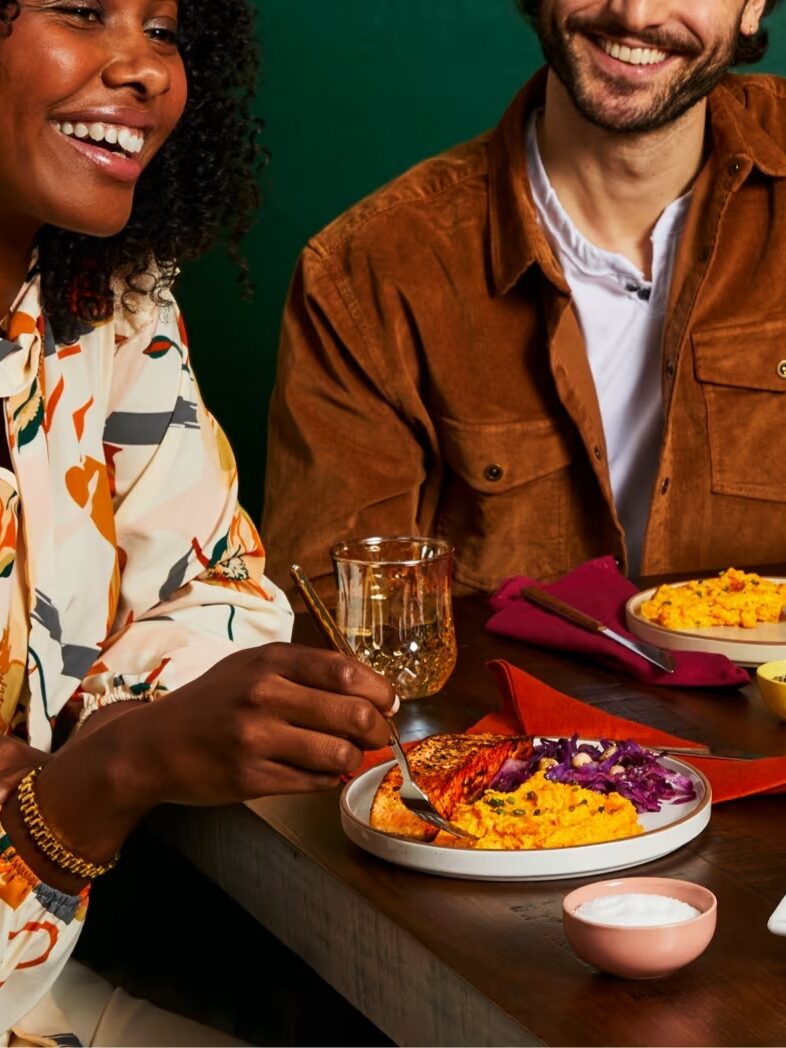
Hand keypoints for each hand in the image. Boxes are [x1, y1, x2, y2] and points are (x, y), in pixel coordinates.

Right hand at [125, 642, 396, 806]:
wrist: (153, 744)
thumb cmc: (213, 702)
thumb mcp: (254, 666)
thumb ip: (306, 671)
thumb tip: (369, 692)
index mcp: (271, 661)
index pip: (346, 672)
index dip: (380, 691)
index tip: (389, 703)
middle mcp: (264, 695)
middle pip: (352, 713)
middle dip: (379, 729)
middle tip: (380, 735)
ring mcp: (255, 738)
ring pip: (338, 753)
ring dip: (355, 757)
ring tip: (348, 755)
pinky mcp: (250, 778)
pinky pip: (314, 782)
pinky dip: (328, 779)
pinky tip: (320, 771)